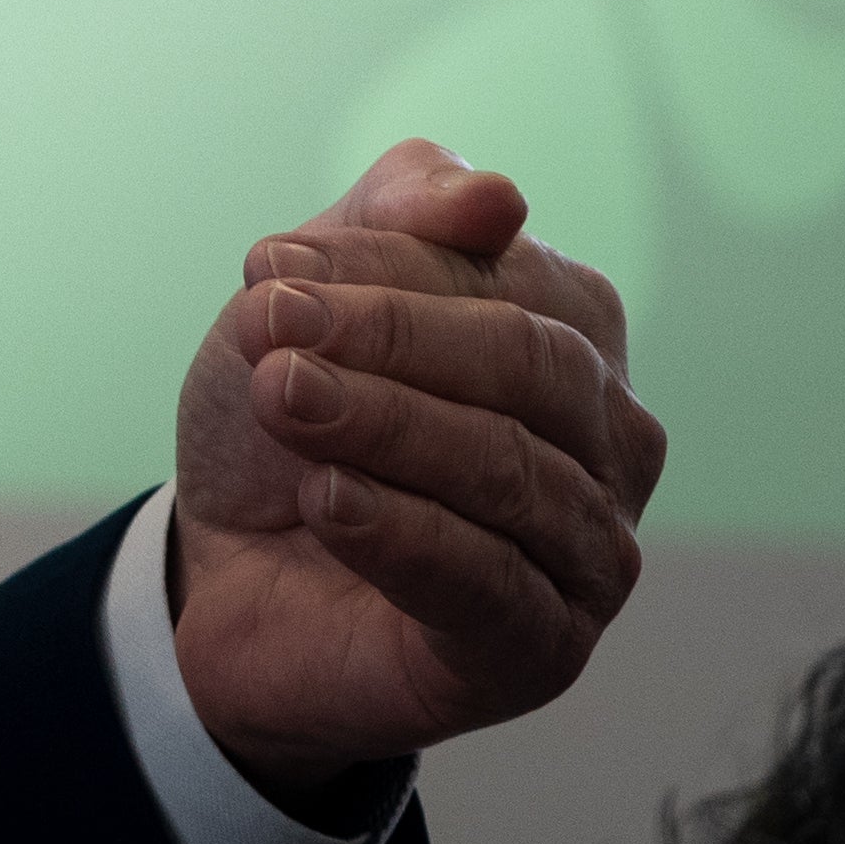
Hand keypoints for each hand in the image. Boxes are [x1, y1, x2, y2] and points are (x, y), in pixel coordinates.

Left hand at [171, 138, 667, 809]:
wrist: (232, 564)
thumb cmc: (294, 419)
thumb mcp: (311, 299)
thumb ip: (392, 222)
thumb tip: (496, 195)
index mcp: (575, 338)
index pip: (510, 276)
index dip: (385, 262)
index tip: (267, 267)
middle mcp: (612, 444)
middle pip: (529, 364)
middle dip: (392, 336)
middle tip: (268, 324)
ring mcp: (593, 553)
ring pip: (510, 471)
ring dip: (383, 424)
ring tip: (284, 398)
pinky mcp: (544, 648)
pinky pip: (490, 583)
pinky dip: (401, 531)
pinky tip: (325, 498)